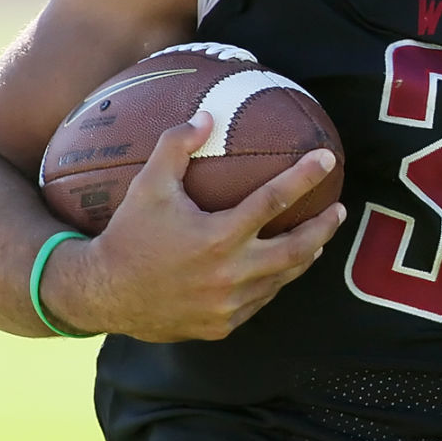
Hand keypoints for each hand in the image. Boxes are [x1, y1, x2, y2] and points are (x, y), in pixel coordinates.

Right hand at [48, 111, 346, 341]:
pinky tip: (280, 268)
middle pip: (297, 249)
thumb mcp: (147, 186)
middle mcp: (229, 274)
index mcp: (217, 237)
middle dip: (324, 227)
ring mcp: (228, 304)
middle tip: (339, 209)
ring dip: (305, 256)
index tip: (327, 158)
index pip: (274, 200)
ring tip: (318, 238)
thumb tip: (207, 115)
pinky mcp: (223, 326)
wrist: (102, 295)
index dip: (305, 176)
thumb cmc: (128, 234)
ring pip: (283, 279)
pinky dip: (274, 281)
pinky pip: (261, 301)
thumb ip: (176, 147)